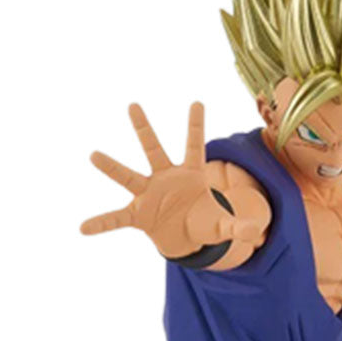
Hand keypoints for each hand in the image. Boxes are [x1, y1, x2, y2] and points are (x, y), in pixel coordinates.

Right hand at [81, 102, 258, 257]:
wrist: (186, 238)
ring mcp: (149, 195)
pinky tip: (85, 228)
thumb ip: (237, 227)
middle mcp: (165, 178)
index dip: (197, 126)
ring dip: (112, 167)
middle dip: (144, 128)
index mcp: (190, 175)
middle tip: (133, 105)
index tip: (198, 102)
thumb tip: (256, 230)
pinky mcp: (139, 215)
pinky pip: (117, 219)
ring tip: (93, 154)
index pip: (195, 146)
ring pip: (129, 176)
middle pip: (154, 149)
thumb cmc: (204, 223)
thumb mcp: (223, 227)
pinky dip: (102, 224)